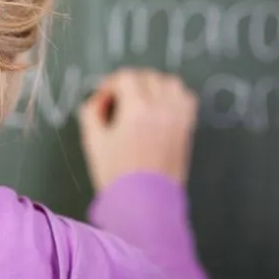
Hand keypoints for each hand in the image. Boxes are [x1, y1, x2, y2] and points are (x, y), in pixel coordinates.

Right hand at [79, 68, 198, 191]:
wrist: (145, 202)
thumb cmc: (117, 174)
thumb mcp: (93, 141)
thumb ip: (91, 112)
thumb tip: (99, 100)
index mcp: (137, 108)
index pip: (126, 76)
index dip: (111, 84)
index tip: (105, 98)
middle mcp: (161, 108)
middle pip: (147, 76)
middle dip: (130, 84)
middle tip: (120, 101)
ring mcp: (178, 117)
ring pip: (170, 82)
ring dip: (155, 85)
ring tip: (142, 101)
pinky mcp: (187, 128)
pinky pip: (187, 98)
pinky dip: (175, 96)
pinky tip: (161, 109)